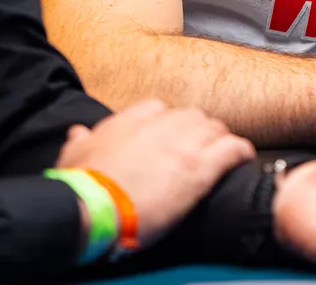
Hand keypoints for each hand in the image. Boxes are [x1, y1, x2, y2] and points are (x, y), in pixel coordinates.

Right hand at [56, 99, 254, 246]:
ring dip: (218, 140)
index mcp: (129, 122)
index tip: (170, 136)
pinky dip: (240, 151)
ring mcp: (183, 145)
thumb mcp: (72, 157)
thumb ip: (80, 141)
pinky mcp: (200, 168)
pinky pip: (231, 149)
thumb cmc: (81, 188)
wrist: (94, 208)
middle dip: (197, 130)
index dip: (168, 122)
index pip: (158, 108)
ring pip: (214, 129)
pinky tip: (243, 158)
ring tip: (221, 154)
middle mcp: (160, 127)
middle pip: (191, 116)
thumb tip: (77, 133)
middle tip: (199, 148)